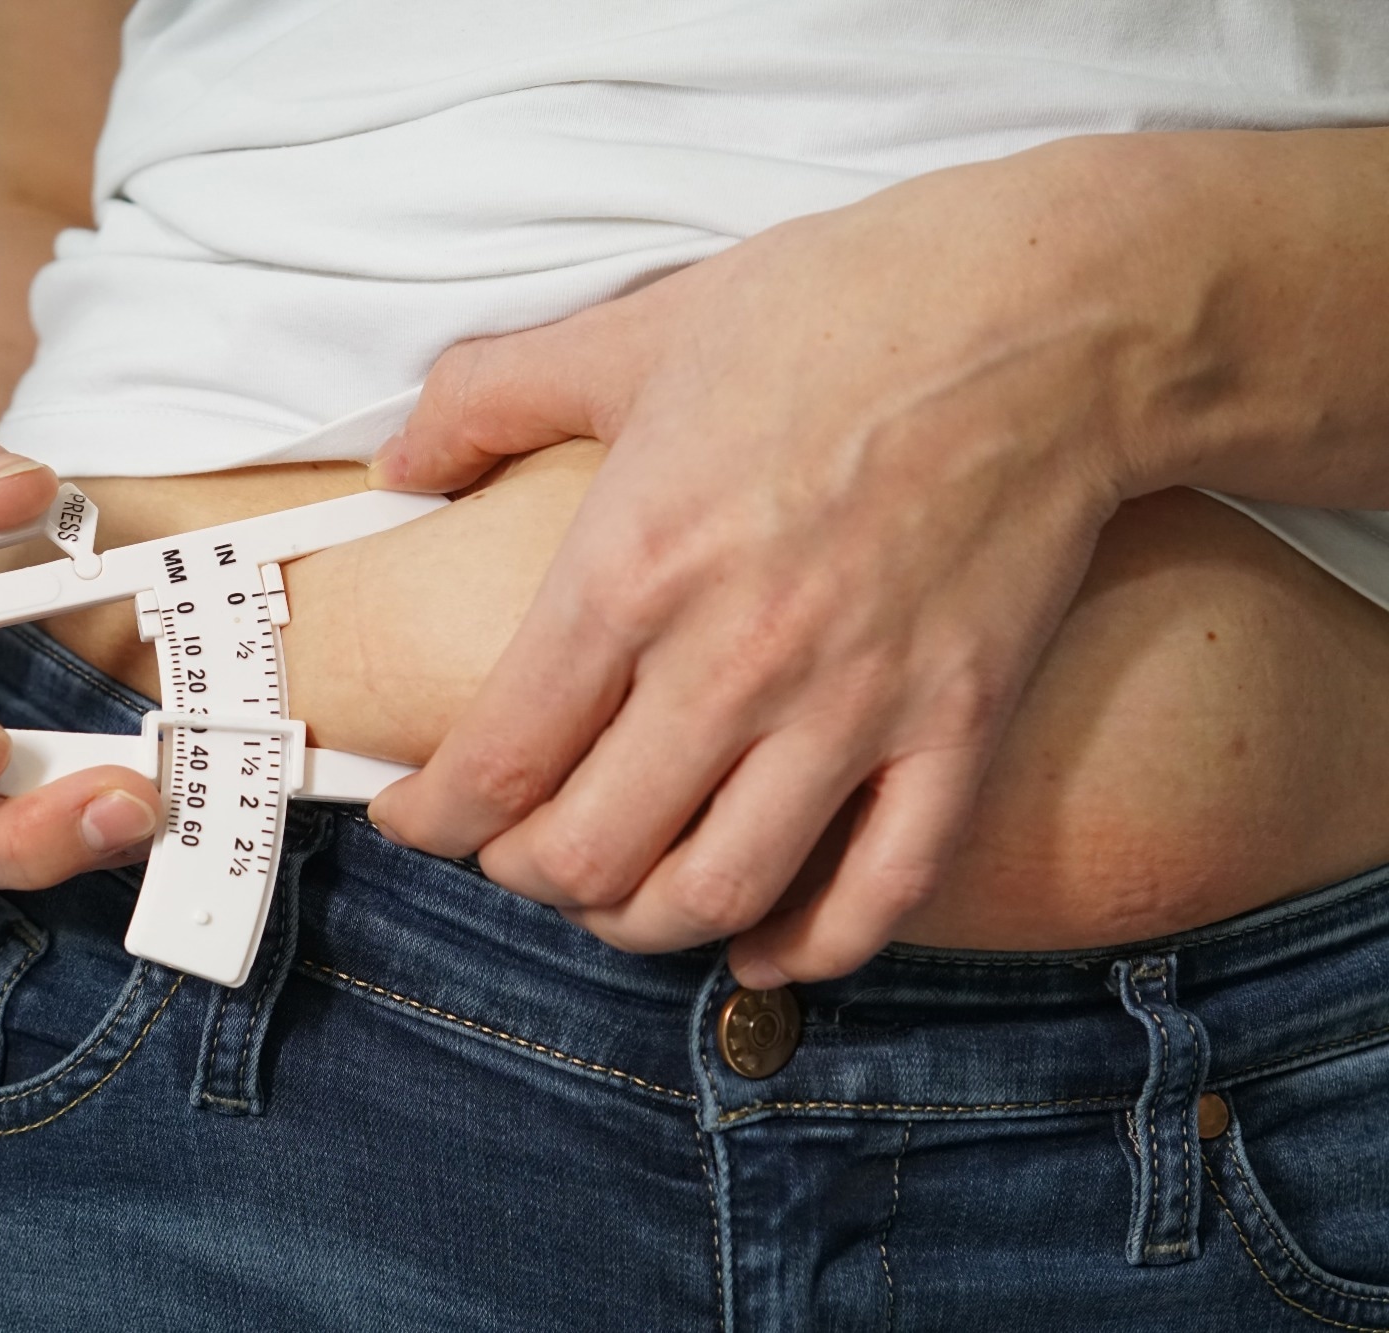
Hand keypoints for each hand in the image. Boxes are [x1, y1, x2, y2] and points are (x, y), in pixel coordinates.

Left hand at [366, 141, 1179, 985]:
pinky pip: (881, 891)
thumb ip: (487, 398)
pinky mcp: (959, 729)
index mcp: (632, 572)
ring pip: (718, 893)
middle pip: (590, 854)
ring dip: (641, 924)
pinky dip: (809, 947)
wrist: (1048, 312)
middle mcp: (732, 663)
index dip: (432, 821)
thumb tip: (394, 461)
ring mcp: (854, 709)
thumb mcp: (631, 333)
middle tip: (513, 850)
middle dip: (525, 875)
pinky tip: (760, 949)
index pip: (498, 763)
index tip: (412, 819)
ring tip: (615, 895)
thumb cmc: (834, 309)